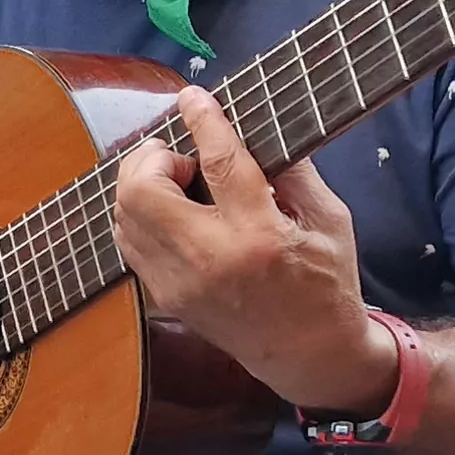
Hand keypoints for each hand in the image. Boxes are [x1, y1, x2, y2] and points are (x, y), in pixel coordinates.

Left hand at [110, 88, 382, 408]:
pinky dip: (141, 215)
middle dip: (153, 157)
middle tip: (183, 156)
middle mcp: (210, 261)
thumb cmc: (328, 283)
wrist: (310, 357)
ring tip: (179, 183)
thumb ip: (295, 170)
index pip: (219, 164)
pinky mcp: (165, 299)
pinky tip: (172, 211)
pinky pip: (130, 242)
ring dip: (143, 184)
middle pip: (143, 190)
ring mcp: (180, 285)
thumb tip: (256, 125)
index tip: (193, 97)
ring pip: (125, 215)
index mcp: (259, 237)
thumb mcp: (329, 220)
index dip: (202, 121)